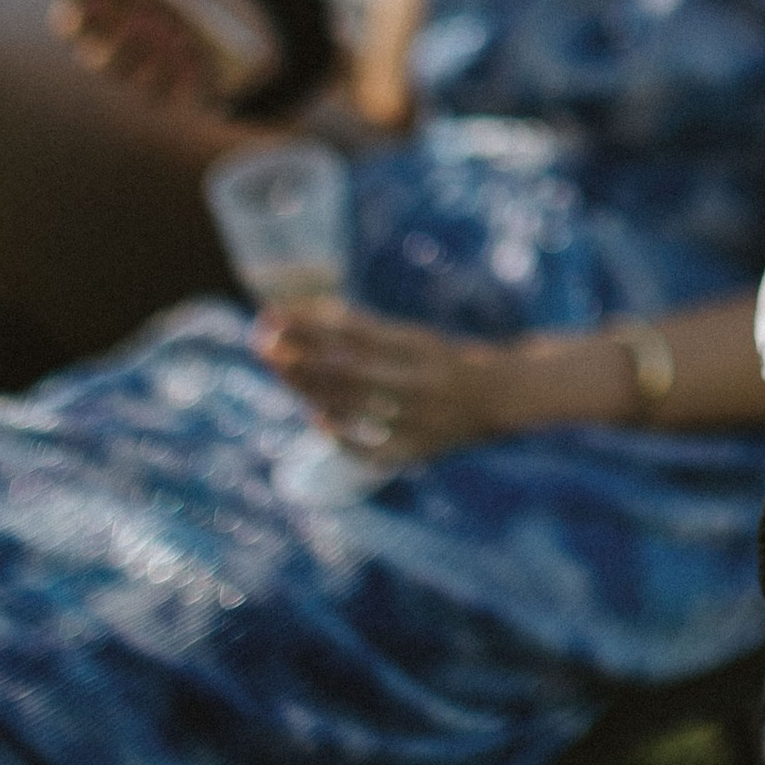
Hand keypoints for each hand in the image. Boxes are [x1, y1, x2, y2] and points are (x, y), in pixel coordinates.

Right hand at [17, 0, 276, 110]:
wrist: (251, 22)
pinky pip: (180, 95)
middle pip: (101, 57)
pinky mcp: (188, 98)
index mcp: (108, 24)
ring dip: (148, 48)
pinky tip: (192, 48)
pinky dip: (184, 71)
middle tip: (125, 5)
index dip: (75, 15)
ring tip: (165, 20)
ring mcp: (153, 83)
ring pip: (138, 78)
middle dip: (110, 32)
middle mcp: (123, 59)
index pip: (76, 26)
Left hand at [258, 299, 514, 465]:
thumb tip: (314, 318)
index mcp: (419, 345)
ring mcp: (417, 418)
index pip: (355, 332)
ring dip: (310, 389)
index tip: (274, 314)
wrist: (503, 396)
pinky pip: (371, 447)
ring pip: (353, 405)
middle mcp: (418, 380)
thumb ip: (370, 333)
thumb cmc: (447, 361)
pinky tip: (317, 420)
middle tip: (261, 341)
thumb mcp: (415, 337)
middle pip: (347, 370)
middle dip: (301, 357)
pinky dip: (343, 434)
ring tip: (278, 368)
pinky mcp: (417, 450)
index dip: (311, 325)